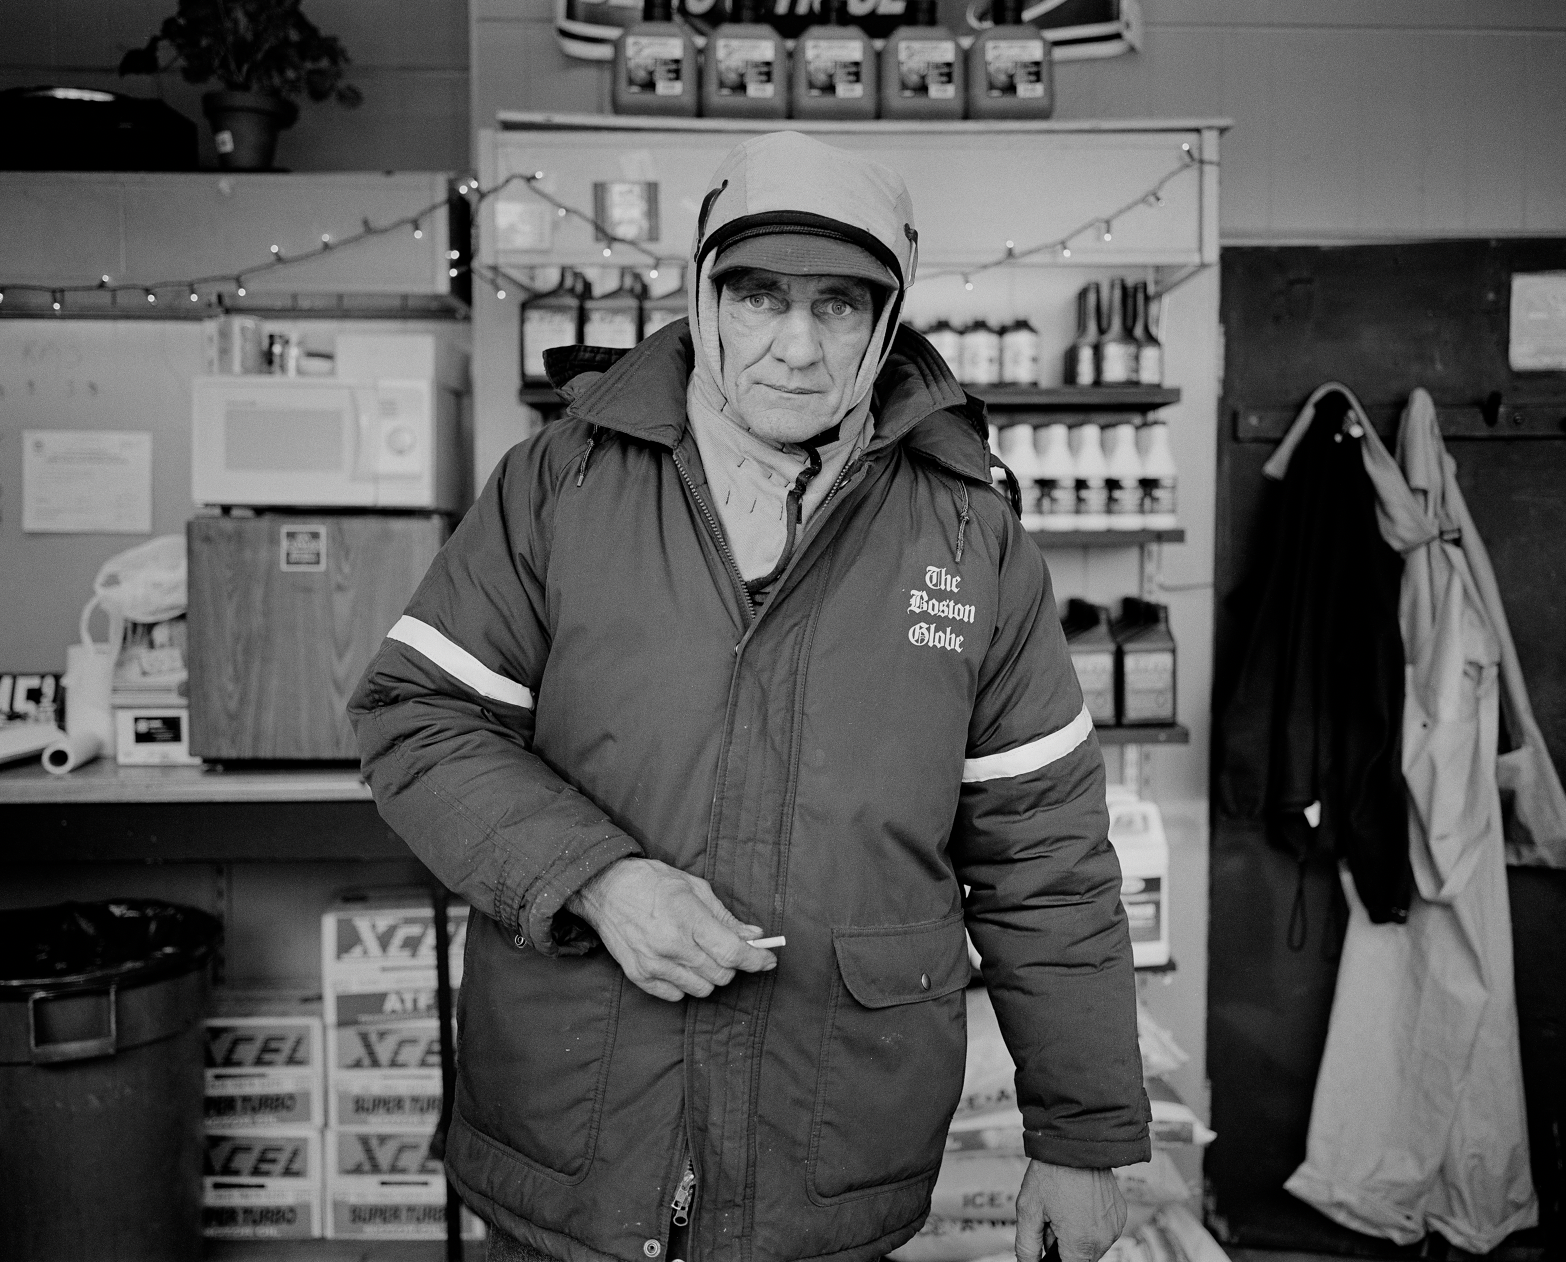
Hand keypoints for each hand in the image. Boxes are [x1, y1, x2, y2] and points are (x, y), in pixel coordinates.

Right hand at [566, 858, 777, 1001]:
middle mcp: (670, 946)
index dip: (756, 960)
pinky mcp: (639, 976)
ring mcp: (653, 964)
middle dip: (733, 965)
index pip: (732, 952)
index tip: (768, 960)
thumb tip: (753, 936)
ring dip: (710, 976)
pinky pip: (677, 996)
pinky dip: (685, 984)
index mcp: (687, 918)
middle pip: (721, 975)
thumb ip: (725, 916)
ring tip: (700, 954)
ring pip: (702, 989)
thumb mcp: (693, 888)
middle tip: (727, 949)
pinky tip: (680, 964)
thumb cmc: (651, 881)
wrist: (604, 888)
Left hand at [1015, 1160, 1125, 1261]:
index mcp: (1081, 1243)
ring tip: (1065, 1208)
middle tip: (1052, 1220)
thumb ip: (1027, 1246)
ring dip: (1078, 1236)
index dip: (1054, 1259)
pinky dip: (1090, 1223)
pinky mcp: (1120, 1214)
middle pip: (1080, 1258)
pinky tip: (1078, 1204)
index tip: (1048, 1240)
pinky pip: (1103, 1229)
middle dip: (1064, 1246)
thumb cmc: (1052, 1172)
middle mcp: (1104, 1238)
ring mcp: (1115, 1226)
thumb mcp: (1028, 1209)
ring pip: (1092, 1245)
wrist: (1076, 1141)